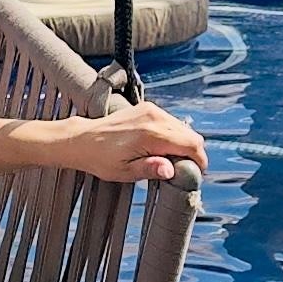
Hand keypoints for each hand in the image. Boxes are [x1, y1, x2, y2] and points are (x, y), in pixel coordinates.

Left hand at [64, 96, 208, 185]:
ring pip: (183, 128)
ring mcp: (151, 110)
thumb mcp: (125, 171)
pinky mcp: (148, 108)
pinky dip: (173, 135)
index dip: (198, 161)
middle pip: (192, 136)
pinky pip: (172, 122)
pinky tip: (160, 148)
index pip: (192, 145)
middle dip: (192, 154)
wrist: (83, 140)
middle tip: (180, 170)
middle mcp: (154, 117)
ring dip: (182, 144)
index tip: (194, 173)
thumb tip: (170, 170)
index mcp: (151, 134)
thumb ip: (150, 169)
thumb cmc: (101, 158)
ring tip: (167, 160)